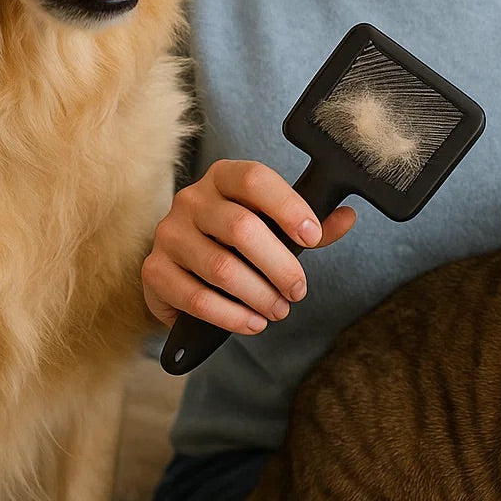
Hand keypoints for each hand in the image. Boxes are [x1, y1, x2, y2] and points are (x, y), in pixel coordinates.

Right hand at [141, 159, 356, 333]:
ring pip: (221, 267)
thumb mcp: (271, 227)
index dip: (288, 206)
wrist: (182, 270)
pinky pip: (196, 297)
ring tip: (278, 310)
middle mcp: (192, 199)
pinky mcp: (154, 271)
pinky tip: (252, 322)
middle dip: (279, 266)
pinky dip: (231, 315)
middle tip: (298, 290)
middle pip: (241, 228)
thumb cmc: (234, 242)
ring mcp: (169, 234)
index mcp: (223, 177)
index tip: (312, 237)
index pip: (255, 178)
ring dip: (258, 295)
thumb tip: (346, 217)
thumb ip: (308, 224)